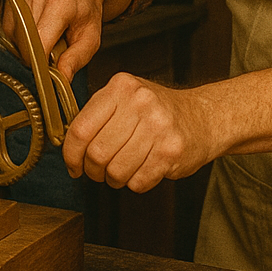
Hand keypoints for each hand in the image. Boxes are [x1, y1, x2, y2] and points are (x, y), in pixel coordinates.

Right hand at [18, 0, 110, 79]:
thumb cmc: (86, 7)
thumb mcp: (92, 35)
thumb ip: (77, 58)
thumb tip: (62, 78)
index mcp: (60, 3)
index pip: (39, 42)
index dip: (42, 62)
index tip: (49, 70)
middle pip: (24, 40)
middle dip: (36, 54)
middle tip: (53, 52)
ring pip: (15, 35)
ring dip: (28, 44)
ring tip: (47, 37)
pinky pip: (10, 26)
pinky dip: (21, 35)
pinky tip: (37, 31)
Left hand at [63, 73, 213, 192]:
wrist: (203, 117)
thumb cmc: (159, 110)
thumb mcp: (127, 96)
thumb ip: (98, 113)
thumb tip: (68, 145)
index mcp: (121, 87)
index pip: (80, 127)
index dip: (71, 154)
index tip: (73, 165)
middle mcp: (139, 102)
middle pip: (96, 153)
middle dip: (93, 170)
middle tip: (99, 171)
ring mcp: (157, 126)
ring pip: (115, 171)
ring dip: (115, 179)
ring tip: (124, 169)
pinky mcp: (171, 151)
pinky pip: (138, 182)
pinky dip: (136, 183)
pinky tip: (143, 169)